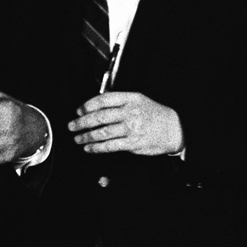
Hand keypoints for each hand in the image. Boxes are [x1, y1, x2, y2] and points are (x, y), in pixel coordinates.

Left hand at [70, 91, 184, 156]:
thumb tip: (96, 107)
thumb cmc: (155, 115)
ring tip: (78, 139)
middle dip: (82, 122)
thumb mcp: (140, 100)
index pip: (103, 99)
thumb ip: (120, 102)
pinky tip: (89, 148)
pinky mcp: (133, 143)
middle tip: (72, 126)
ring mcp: (132, 128)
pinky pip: (110, 146)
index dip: (87, 105)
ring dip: (86, 136)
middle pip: (99, 117)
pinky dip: (96, 148)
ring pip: (102, 132)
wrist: (175, 128)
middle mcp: (131, 112)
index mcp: (131, 98)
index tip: (79, 110)